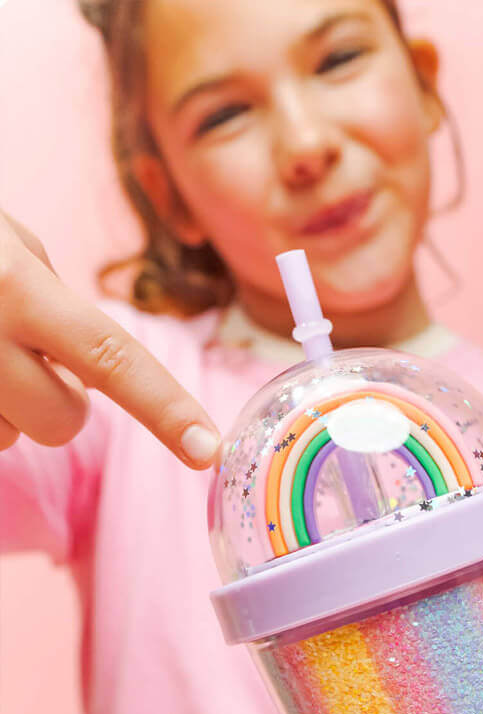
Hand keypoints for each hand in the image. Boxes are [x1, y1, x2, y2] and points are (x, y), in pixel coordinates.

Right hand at [0, 210, 219, 466]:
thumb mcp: (4, 242)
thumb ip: (52, 298)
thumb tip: (88, 370)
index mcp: (14, 285)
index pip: (112, 359)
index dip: (167, 408)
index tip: (208, 449)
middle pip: (62, 423)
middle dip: (56, 403)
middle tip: (18, 355)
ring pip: (8, 439)